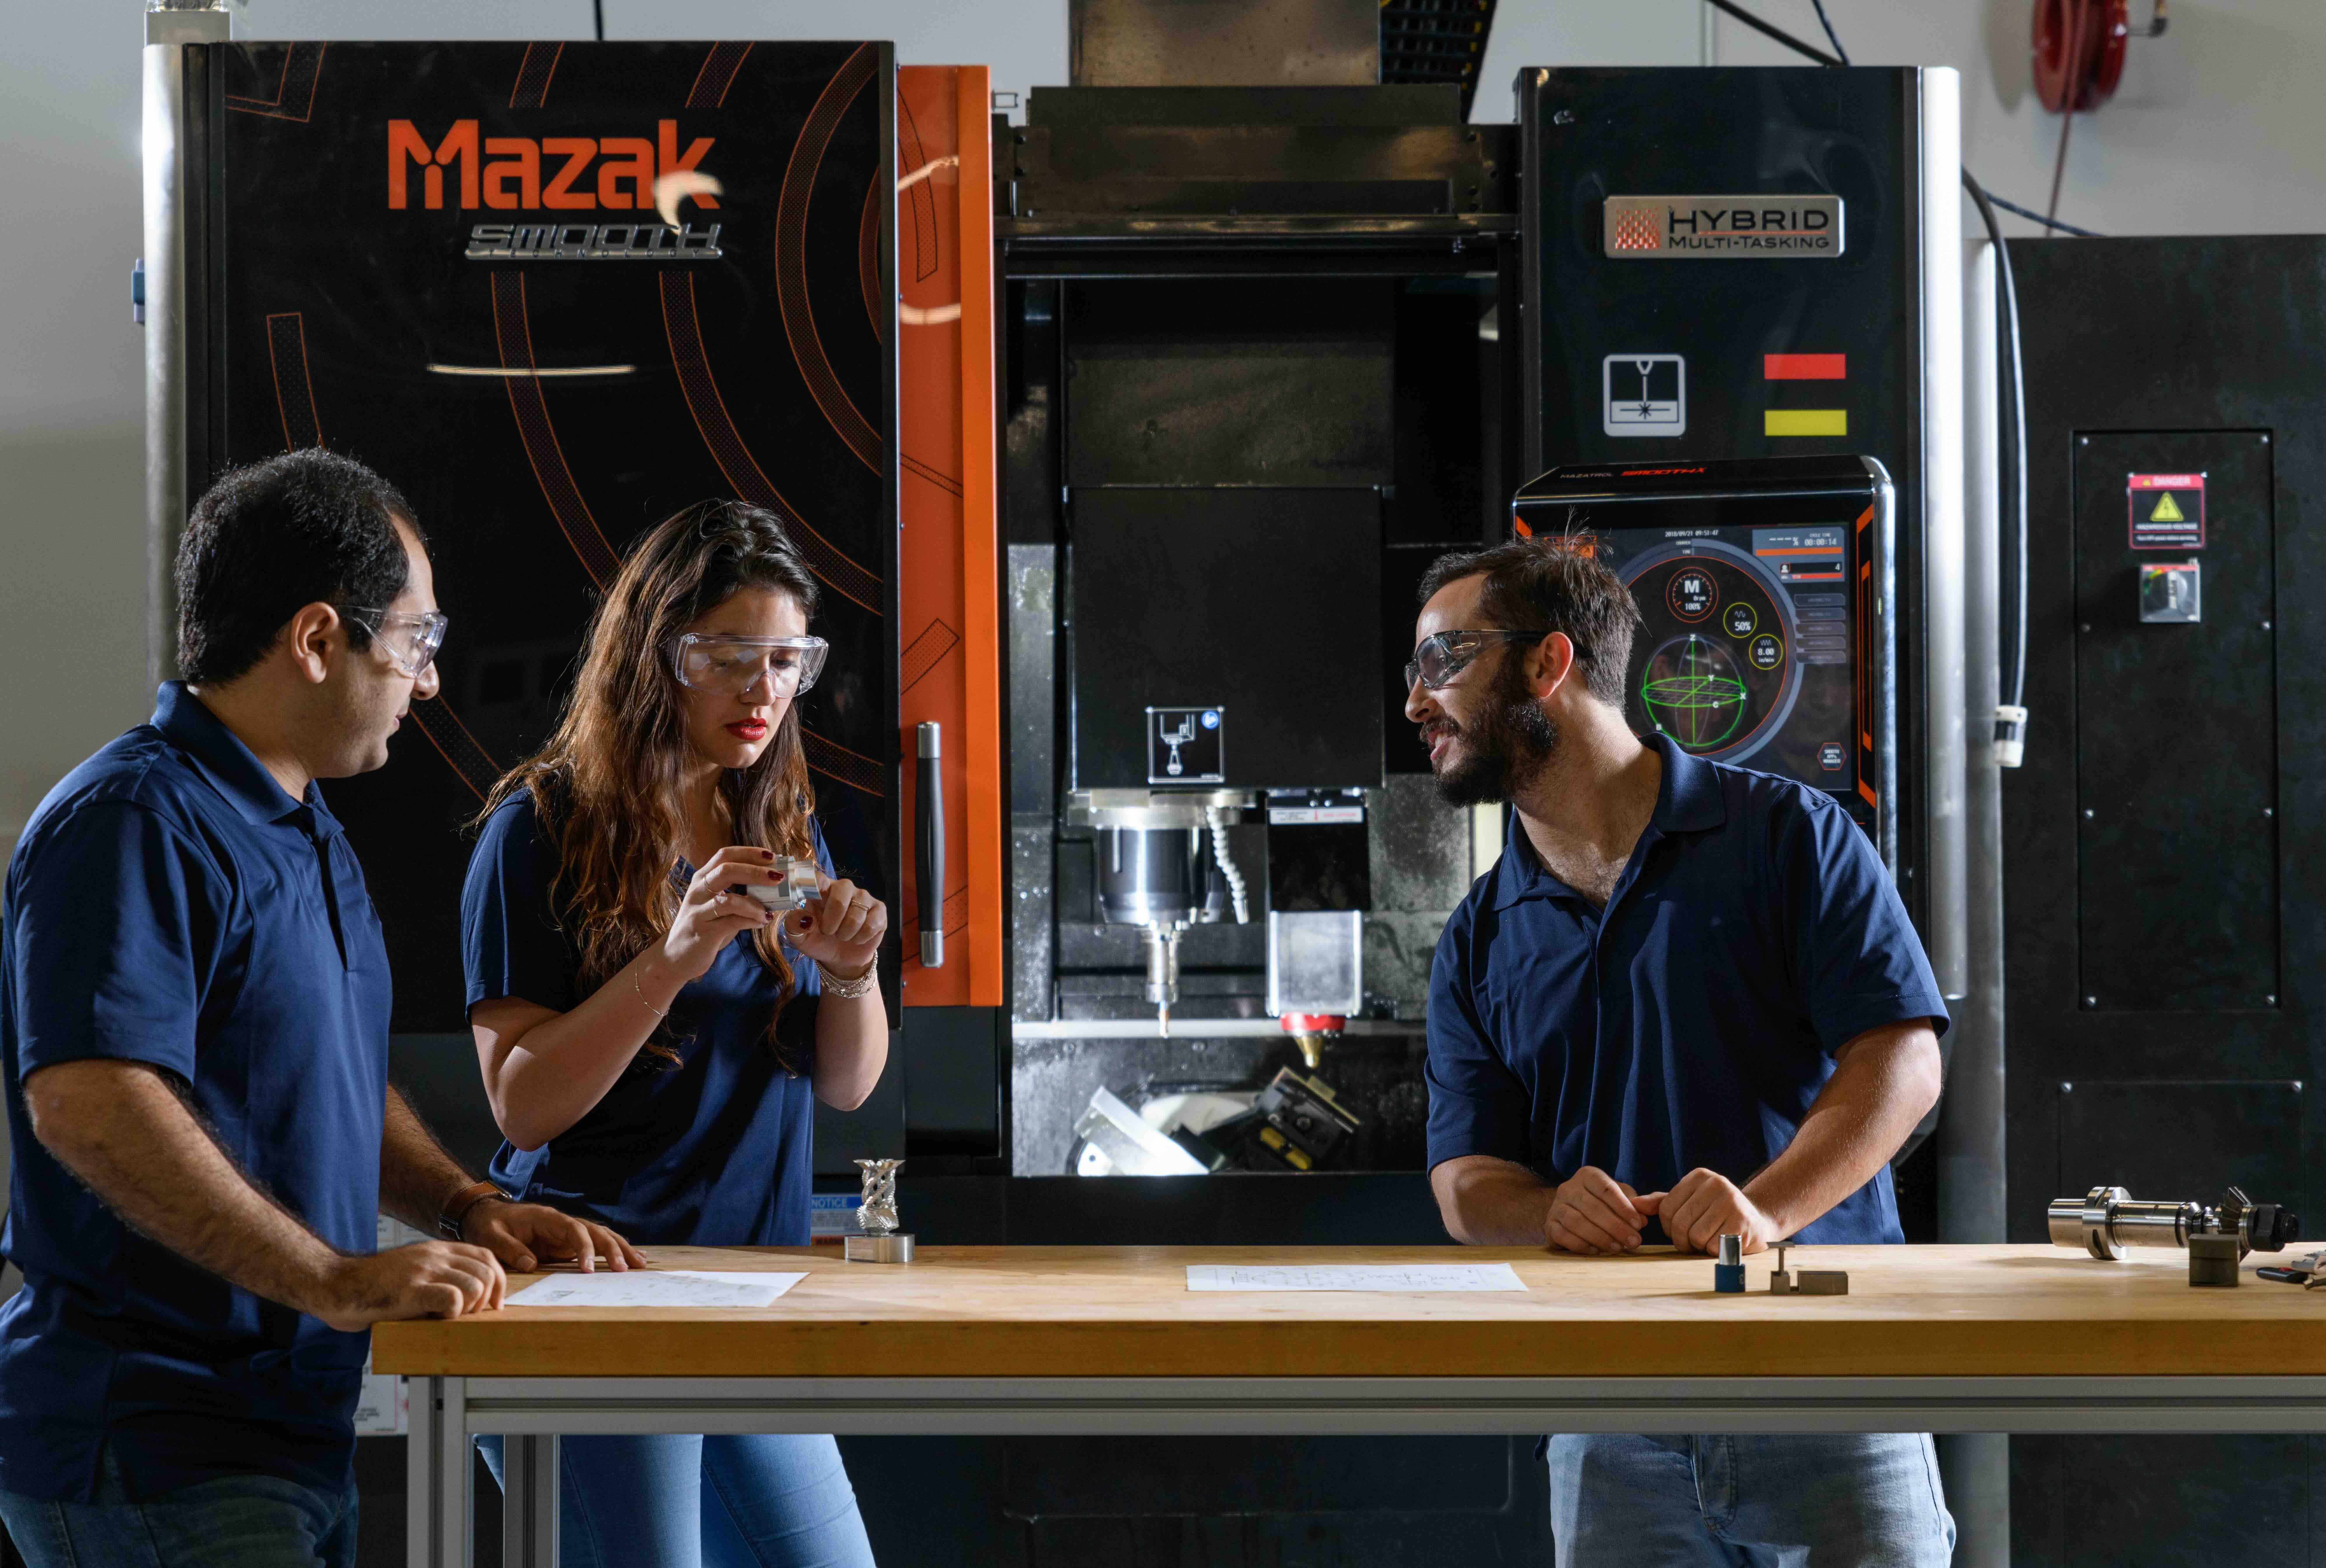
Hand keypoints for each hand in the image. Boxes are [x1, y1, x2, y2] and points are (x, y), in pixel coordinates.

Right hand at [307, 1241, 505, 1330]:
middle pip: (487, 1272)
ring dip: (469, 1308)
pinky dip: (453, 1312)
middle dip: (486, 1299)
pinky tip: (437, 1317)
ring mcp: (423, 1271)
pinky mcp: (411, 1290)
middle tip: (469, 1316)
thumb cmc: (373, 1285)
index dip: (497, 1281)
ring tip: (449, 1317)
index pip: (486, 1256)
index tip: (493, 1304)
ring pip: (475, 1285)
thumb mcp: (414, 1271)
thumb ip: (440, 1275)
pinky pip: (452, 1297)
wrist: (336, 1284)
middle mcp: (435, 1255)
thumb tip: (471, 1298)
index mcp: (437, 1250)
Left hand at [461, 1199, 644, 1274]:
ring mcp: (566, 1232)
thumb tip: (532, 1264)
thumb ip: (510, 1249)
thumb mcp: (492, 1237)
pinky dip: (612, 1250)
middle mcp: (561, 1223)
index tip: (588, 1270)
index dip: (584, 1248)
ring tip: (640, 1263)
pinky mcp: (566, 1242)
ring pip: (600, 1236)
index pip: (573, 1230)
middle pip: (595, 1231)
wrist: (486, 1215)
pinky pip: (594, 1245)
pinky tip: (629, 1258)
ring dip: (620, 1248)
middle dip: (612, 1248)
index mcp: (546, 1219)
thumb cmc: (489, 1225)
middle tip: (626, 1268)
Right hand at [661, 846, 781, 981]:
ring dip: (755, 904)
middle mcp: (697, 891)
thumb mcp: (714, 904)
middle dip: (756, 871)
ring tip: (769, 911)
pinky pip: (732, 922)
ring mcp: (698, 912)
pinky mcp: (703, 933)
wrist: (674, 957)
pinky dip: (751, 921)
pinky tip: (762, 922)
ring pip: (729, 899)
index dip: (749, 853)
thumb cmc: (702, 927)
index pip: (724, 855)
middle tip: (778, 877)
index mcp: (701, 879)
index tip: (771, 856)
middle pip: (726, 870)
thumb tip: (771, 887)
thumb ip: (735, 893)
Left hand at [781, 874, 885, 982]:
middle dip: (832, 921)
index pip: (818, 878)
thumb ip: (794, 924)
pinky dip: (861, 937)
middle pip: (840, 897)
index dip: (814, 884)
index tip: (810, 897)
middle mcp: (844, 888)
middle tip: (828, 932)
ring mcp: (863, 897)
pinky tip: (857, 938)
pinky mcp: (879, 910)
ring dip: (846, 933)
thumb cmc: (817, 940)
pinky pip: (872, 924)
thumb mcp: (799, 936)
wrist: (840, 958)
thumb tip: (804, 917)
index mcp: (821, 889)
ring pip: (856, 915)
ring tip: (842, 936)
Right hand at [1544, 1165, 1649, 1254]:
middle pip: (1592, 1207)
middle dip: (1616, 1226)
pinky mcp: (1549, 1225)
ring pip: (1576, 1221)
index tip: (1639, 1225)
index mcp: (1587, 1176)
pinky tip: (1596, 1251)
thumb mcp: (1619, 1198)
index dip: (1624, 1207)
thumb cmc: (1601, 1204)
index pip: (1606, 1188)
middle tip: (1633, 1242)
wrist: (1571, 1212)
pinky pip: (1563, 1236)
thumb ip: (1633, 1205)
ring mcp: (1556, 1206)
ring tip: (1617, 1248)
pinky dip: (1581, 1245)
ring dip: (1600, 1237)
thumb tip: (1643, 1219)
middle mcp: (1568, 1188)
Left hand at [1635, 1169, 1783, 1254]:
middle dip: (1683, 1239)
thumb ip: (1662, 1202)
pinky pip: (1713, 1245)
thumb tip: (1635, 1204)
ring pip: (1696, 1236)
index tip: (1680, 1230)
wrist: (1756, 1221)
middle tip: (1693, 1241)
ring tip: (1710, 1240)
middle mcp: (1716, 1184)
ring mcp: (1731, 1202)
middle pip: (1680, 1223)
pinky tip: (1722, 1243)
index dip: (1669, 1227)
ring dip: (1700, 1246)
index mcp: (1700, 1176)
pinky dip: (1714, 1250)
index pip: (1666, 1208)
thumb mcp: (1690, 1202)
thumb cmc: (1716, 1213)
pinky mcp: (1742, 1222)